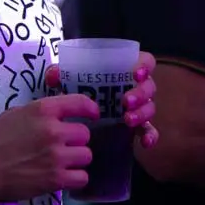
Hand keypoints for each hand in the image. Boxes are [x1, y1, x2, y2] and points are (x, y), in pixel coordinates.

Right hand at [0, 94, 98, 201]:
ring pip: (86, 156)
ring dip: (76, 159)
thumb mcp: (17, 113)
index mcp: (43, 110)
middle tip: (64, 145)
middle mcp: (53, 131)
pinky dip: (75, 177)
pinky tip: (65, 176)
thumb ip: (42, 113)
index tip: (93, 115)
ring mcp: (56, 156)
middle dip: (76, 140)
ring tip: (64, 162)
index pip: (80, 104)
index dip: (90, 109)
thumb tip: (60, 115)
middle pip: (85, 134)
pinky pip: (82, 177)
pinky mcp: (55, 179)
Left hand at [44, 51, 158, 148]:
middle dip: (141, 93)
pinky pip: (150, 130)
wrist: (80, 112)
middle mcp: (136, 86)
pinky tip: (145, 143)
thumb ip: (60, 74)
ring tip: (127, 119)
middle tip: (126, 101)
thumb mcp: (69, 79)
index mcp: (125, 69)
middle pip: (149, 87)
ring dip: (142, 113)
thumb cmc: (82, 86)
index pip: (145, 61)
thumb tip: (53, 76)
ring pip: (150, 108)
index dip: (144, 66)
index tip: (135, 74)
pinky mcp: (138, 125)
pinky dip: (151, 136)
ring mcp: (139, 106)